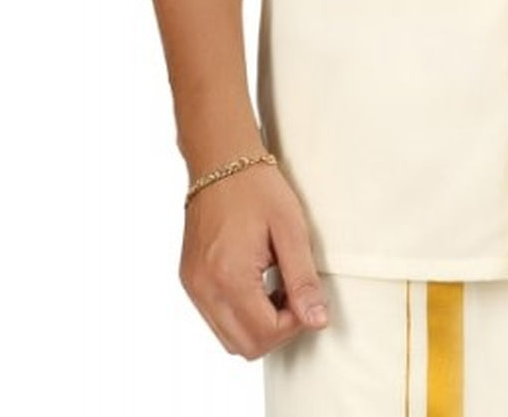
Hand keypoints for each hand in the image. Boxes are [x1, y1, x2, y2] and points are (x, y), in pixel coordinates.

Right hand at [179, 161, 329, 359]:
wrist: (221, 160)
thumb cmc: (257, 187)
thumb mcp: (291, 229)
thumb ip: (303, 280)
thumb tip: (317, 321)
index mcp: (229, 276)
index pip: (265, 335)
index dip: (294, 323)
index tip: (304, 293)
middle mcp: (204, 289)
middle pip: (245, 347)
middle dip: (276, 329)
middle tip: (292, 291)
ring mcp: (193, 287)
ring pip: (229, 338)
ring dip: (258, 324)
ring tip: (275, 284)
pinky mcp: (190, 281)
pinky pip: (216, 319)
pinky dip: (241, 313)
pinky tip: (257, 282)